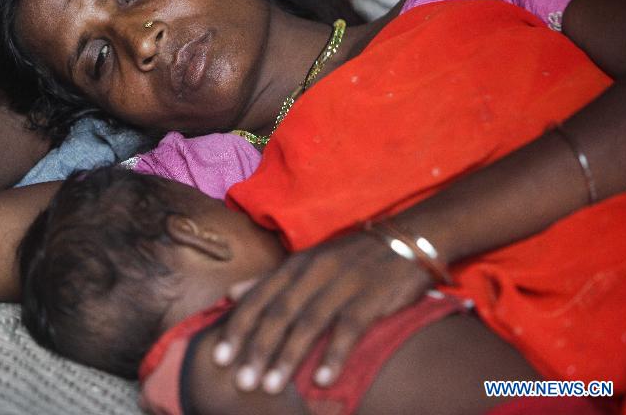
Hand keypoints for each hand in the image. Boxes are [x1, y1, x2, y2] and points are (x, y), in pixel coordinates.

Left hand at [212, 230, 433, 393]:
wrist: (408, 239)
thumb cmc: (350, 257)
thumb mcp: (307, 261)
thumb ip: (269, 280)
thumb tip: (230, 294)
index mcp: (295, 265)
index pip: (258, 298)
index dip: (238, 328)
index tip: (218, 358)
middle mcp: (314, 272)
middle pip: (279, 313)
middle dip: (257, 349)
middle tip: (241, 382)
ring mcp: (343, 283)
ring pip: (308, 323)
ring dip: (287, 356)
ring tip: (271, 387)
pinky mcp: (372, 296)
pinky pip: (349, 328)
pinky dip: (334, 354)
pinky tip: (321, 380)